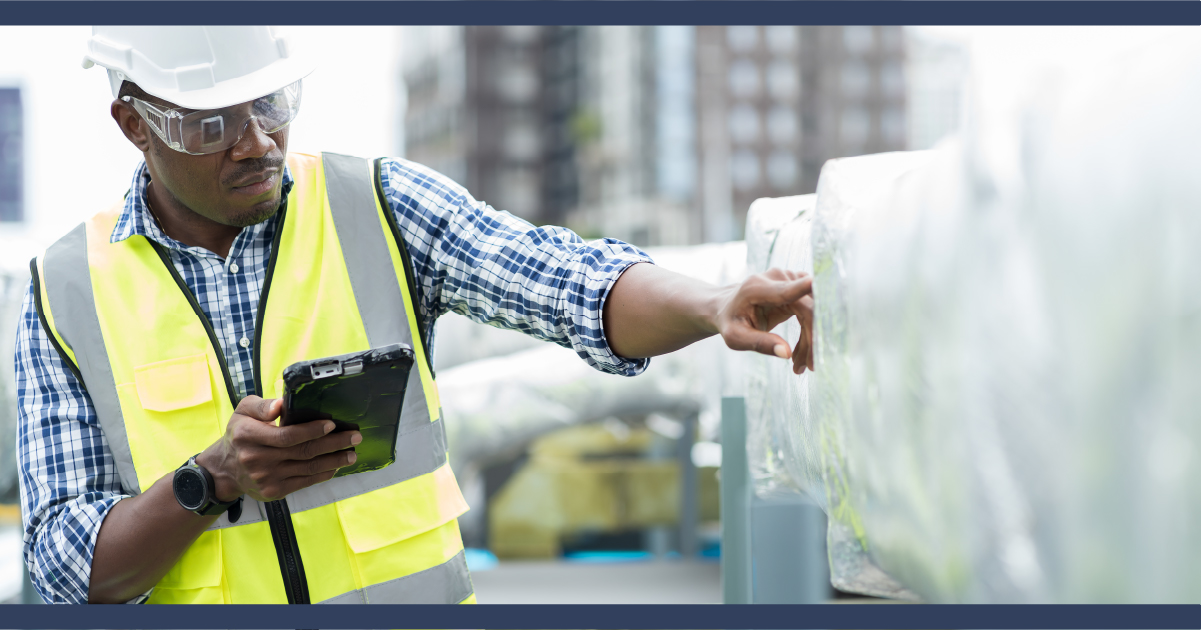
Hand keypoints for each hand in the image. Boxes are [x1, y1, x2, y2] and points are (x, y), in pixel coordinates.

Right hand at [195, 396, 360, 502]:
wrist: (225, 469)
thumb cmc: (240, 434)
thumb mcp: (243, 411)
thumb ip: (261, 406)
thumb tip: (281, 405)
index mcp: (248, 435)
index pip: (287, 435)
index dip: (312, 431)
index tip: (331, 424)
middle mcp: (257, 458)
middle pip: (303, 452)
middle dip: (333, 444)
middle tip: (354, 437)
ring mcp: (266, 478)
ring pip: (308, 468)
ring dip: (334, 461)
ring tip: (352, 453)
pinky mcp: (274, 491)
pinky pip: (305, 482)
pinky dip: (323, 473)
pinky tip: (336, 466)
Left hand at [714, 268, 814, 373]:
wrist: (728, 307)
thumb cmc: (730, 321)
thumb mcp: (736, 337)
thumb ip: (759, 343)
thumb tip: (786, 353)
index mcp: (757, 288)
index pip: (786, 289)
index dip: (802, 288)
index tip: (814, 284)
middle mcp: (778, 278)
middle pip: (807, 308)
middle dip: (811, 340)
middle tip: (806, 367)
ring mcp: (790, 280)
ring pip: (815, 312)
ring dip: (811, 340)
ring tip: (800, 364)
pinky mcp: (799, 287)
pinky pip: (813, 312)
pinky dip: (810, 333)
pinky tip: (800, 352)